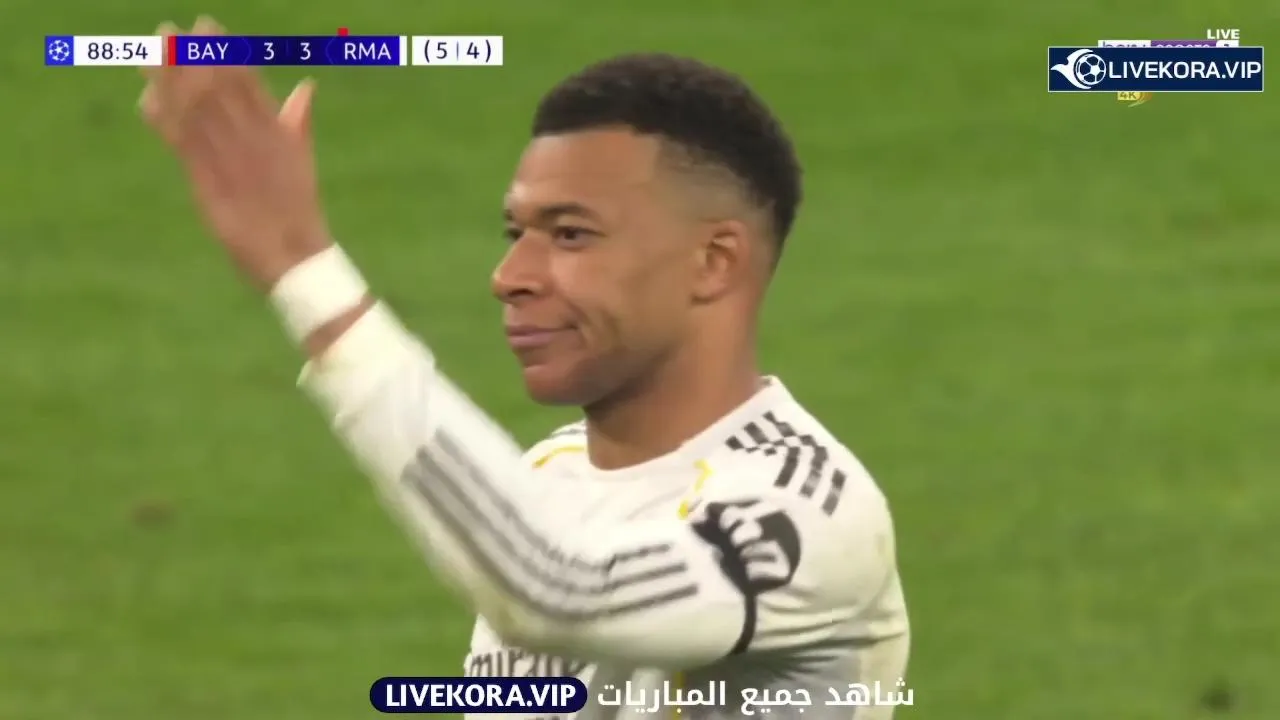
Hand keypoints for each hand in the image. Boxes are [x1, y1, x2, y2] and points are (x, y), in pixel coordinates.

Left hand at [140, 17, 328, 290]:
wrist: (295, 255)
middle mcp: (252, 139)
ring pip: (196, 112)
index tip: (208, 28)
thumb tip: (307, 86)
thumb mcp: (302, 159)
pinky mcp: (209, 182)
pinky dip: (165, 120)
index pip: (248, 83)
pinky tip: (147, 99)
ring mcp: (230, 159)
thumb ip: (298, 121)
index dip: (226, 54)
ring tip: (152, 52)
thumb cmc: (298, 211)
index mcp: (276, 131)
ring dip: (171, 81)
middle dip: (193, 58)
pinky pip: (183, 144)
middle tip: (171, 31)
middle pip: (218, 90)